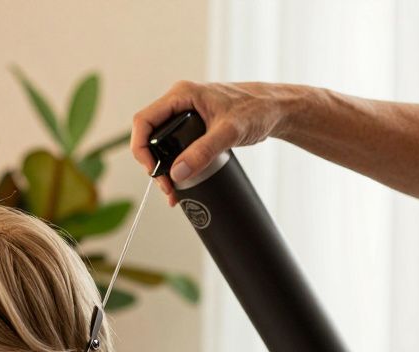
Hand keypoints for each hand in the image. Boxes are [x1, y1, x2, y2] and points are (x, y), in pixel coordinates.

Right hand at [131, 81, 295, 205]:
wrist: (277, 110)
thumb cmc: (258, 109)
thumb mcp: (229, 132)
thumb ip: (203, 151)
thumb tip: (178, 173)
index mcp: (182, 95)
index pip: (145, 120)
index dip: (140, 147)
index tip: (152, 169)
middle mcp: (180, 103)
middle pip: (151, 135)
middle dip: (154, 163)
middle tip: (167, 185)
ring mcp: (186, 115)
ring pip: (162, 144)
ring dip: (164, 168)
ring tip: (173, 189)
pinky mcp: (195, 127)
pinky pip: (176, 147)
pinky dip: (176, 165)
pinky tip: (181, 182)